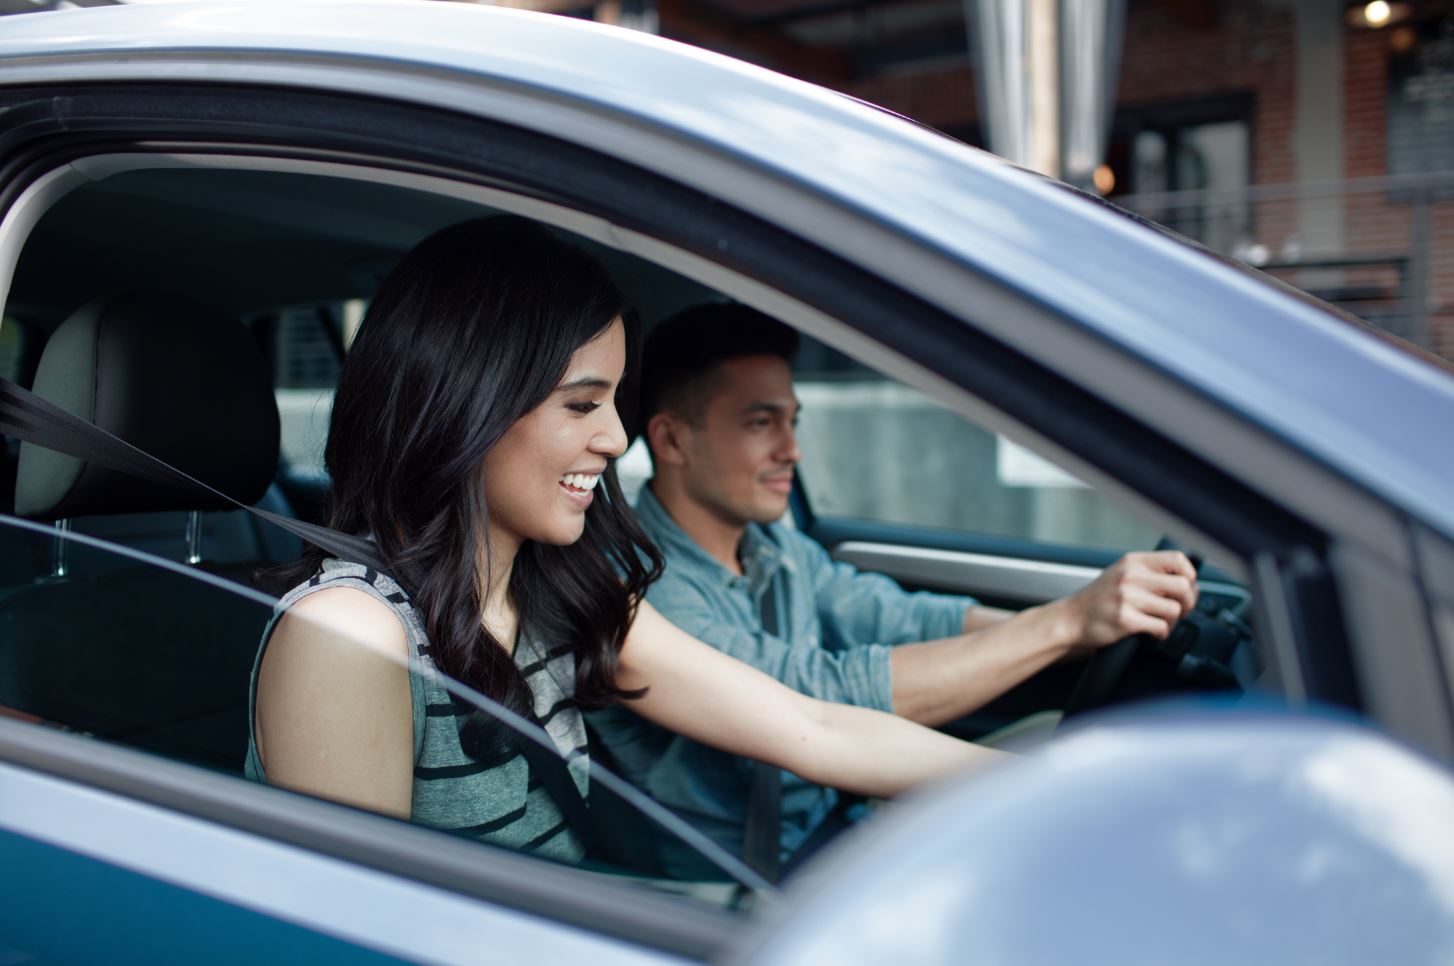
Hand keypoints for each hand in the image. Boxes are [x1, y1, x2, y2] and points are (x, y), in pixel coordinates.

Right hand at [1060, 550, 1197, 647]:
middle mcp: (1130, 576)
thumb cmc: (1098, 600)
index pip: (1178, 560)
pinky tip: (1151, 632)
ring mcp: (1127, 597)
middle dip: (1187, 603)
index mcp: (1133, 562)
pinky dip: (1161, 633)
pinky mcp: (1125, 620)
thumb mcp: (1120, 574)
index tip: (1186, 588)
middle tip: (1179, 611)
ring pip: (1174, 609)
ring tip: (1160, 622)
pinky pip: (1161, 627)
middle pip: (1182, 586)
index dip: (1190, 576)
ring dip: (1173, 621)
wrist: (1070, 620)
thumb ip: (1148, 572)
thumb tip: (1186, 581)